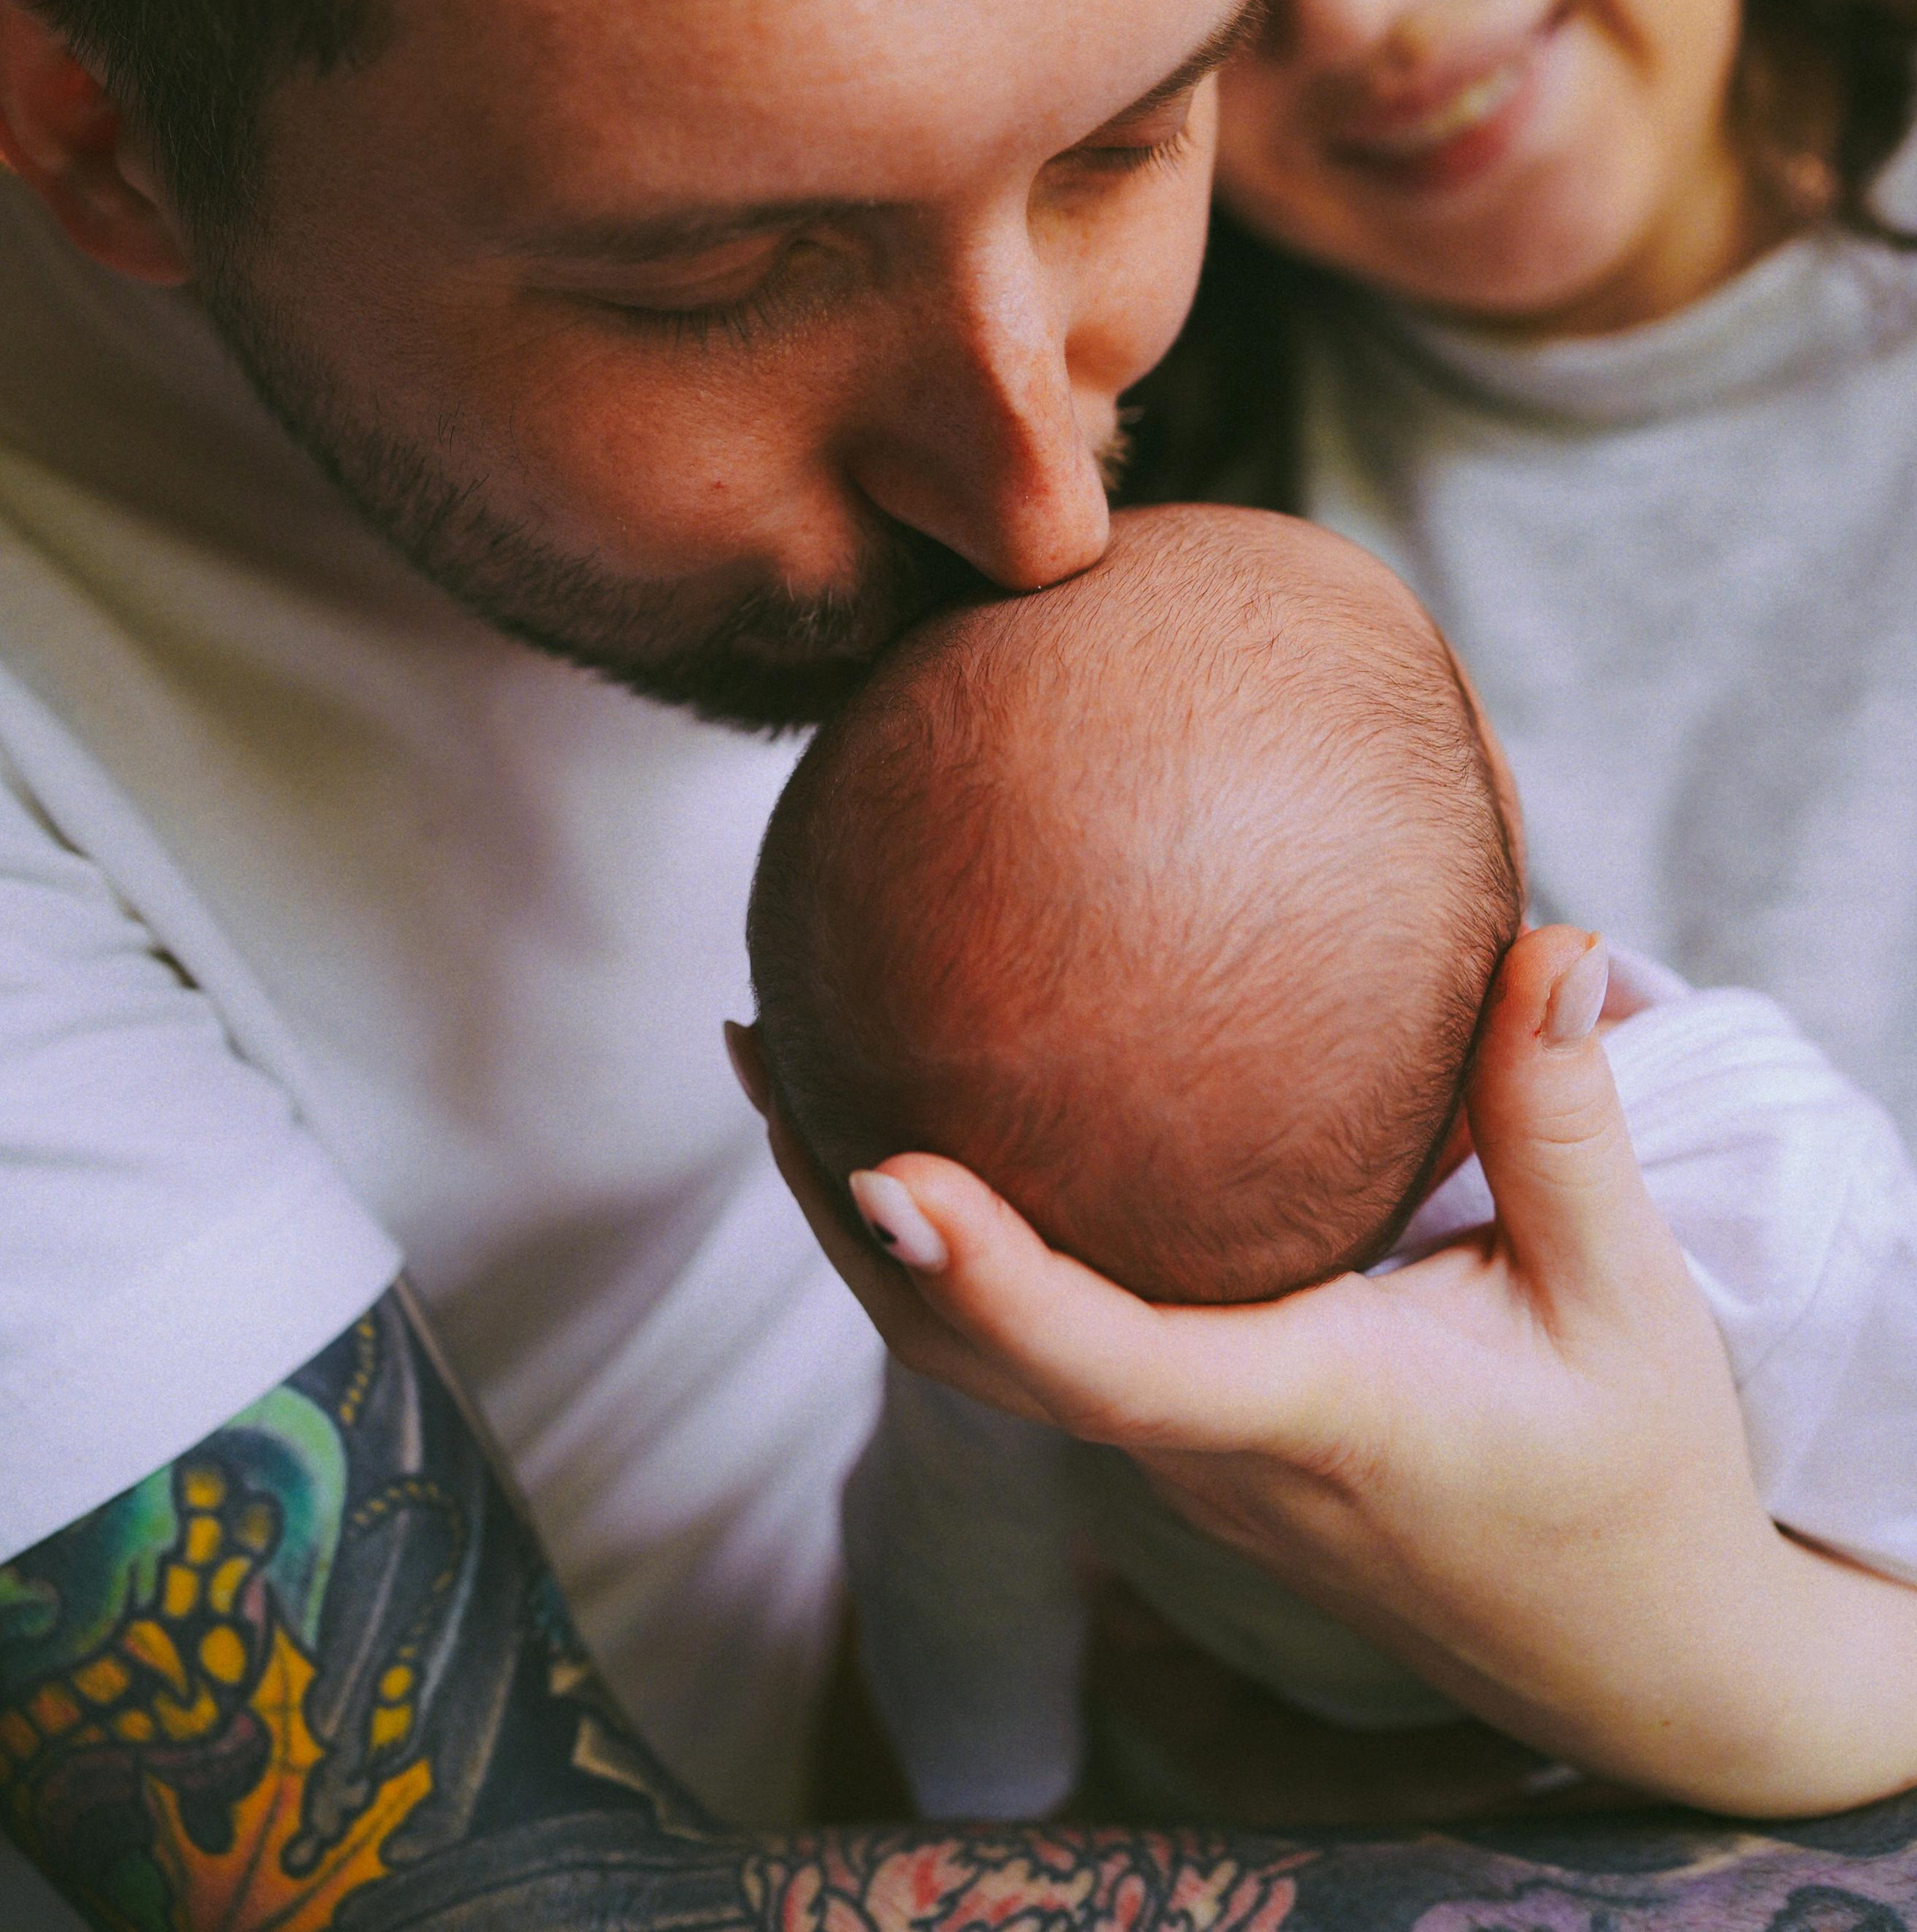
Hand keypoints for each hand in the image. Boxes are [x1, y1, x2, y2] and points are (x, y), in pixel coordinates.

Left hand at [734, 928, 1916, 1816]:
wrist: (1631, 1655)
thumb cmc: (1635, 1475)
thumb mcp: (1629, 1301)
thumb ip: (1563, 1119)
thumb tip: (1540, 933)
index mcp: (1307, 1413)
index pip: (1100, 1357)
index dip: (981, 1272)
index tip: (880, 1162)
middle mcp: (1209, 1448)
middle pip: (969, 1349)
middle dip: (843, 1209)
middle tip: (760, 1038)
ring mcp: (1185, 1459)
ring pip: (980, 1351)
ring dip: (875, 1224)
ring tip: (792, 1060)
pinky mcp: (1193, 1442)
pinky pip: (1040, 1340)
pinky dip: (958, 1245)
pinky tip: (942, 1133)